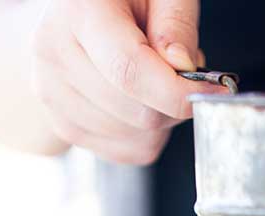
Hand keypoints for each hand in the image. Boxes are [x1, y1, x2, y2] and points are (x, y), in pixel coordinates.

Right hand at [30, 0, 220, 164]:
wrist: (79, 9)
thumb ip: (176, 21)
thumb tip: (182, 67)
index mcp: (78, 13)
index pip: (129, 72)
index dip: (177, 92)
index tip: (212, 88)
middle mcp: (55, 55)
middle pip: (139, 114)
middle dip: (174, 102)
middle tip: (177, 70)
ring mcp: (52, 95)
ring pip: (137, 138)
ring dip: (162, 119)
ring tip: (153, 78)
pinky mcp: (62, 125)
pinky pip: (127, 152)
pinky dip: (146, 135)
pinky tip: (138, 100)